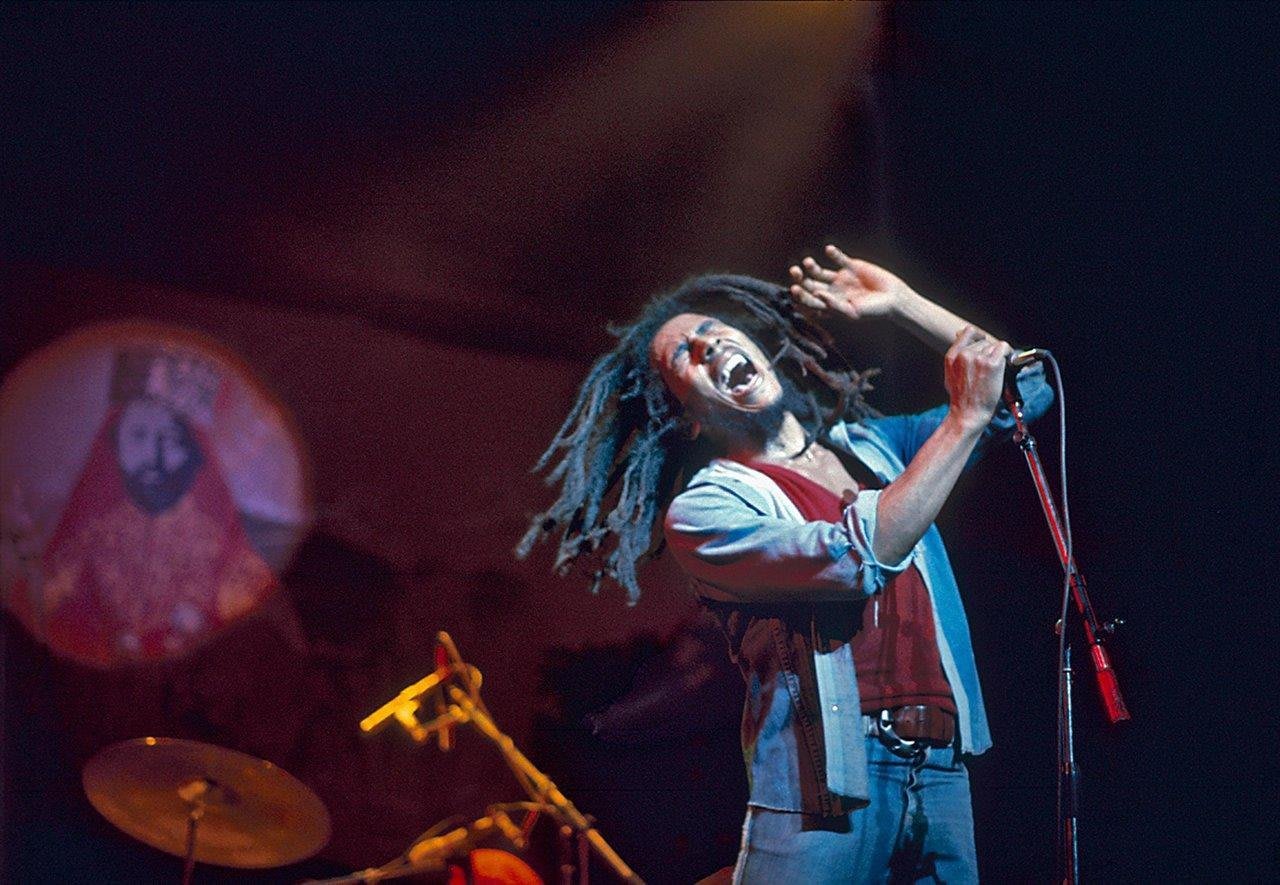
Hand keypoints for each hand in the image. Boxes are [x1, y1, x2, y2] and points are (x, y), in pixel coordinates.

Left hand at [788, 246, 911, 321]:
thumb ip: (834, 306)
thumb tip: (818, 295)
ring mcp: (840, 278)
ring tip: (807, 263)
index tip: (794, 289)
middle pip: (810, 284)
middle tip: (794, 272)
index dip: (801, 295)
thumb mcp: (852, 312)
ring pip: (820, 271)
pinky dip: (833, 254)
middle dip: (801, 278)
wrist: (892, 299)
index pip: (810, 300)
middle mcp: (831, 291)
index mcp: (829, 305)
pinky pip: (839, 258)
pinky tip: (829, 250)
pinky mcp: (851, 266)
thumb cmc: (872, 312)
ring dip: (811, 267)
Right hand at [943, 325, 1011, 431]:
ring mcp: (978, 358)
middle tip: (989, 368)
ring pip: (994, 346)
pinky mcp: (992, 364)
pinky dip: (1007, 354)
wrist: (968, 413)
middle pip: (984, 342)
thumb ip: (956, 355)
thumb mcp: (950, 374)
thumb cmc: (961, 398)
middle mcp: (964, 354)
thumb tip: (959, 334)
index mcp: (952, 356)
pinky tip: (1004, 365)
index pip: (968, 332)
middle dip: (988, 352)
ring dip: (997, 356)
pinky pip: (1003, 348)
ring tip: (994, 372)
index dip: (979, 336)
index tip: (984, 343)